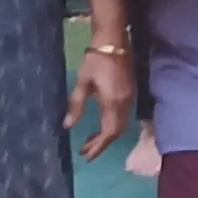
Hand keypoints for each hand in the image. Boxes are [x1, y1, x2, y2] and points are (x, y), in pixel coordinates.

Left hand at [66, 41, 134, 159]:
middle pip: (117, 132)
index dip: (97, 146)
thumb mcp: (82, 83)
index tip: (85, 155)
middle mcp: (124, 103)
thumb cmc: (94, 60)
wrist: (113, 42)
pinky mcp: (130, 93)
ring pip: (122, 126)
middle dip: (102, 144)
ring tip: (90, 140)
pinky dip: (112, 126)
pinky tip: (101, 124)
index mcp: (112, 102)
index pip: (108, 133)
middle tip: (85, 151)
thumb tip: (67, 127)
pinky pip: (124, 117)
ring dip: (107, 136)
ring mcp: (130, 98)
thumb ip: (76, 106)